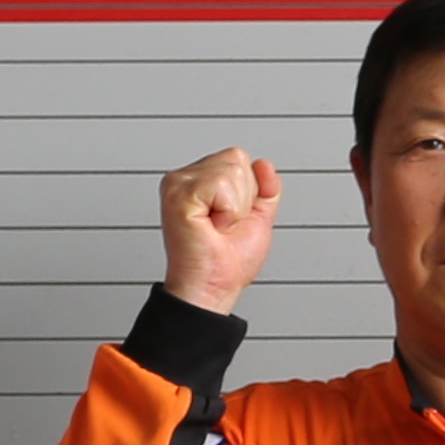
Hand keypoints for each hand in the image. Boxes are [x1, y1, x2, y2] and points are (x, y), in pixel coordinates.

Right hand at [159, 148, 281, 316]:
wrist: (215, 286)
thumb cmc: (228, 262)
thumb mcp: (258, 217)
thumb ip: (265, 189)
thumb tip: (264, 164)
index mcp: (199, 180)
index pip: (238, 158)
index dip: (247, 192)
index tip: (229, 219)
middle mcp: (185, 178)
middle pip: (236, 159)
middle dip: (243, 199)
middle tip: (223, 225)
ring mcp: (178, 184)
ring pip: (232, 171)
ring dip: (235, 208)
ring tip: (217, 227)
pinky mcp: (179, 194)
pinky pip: (221, 184)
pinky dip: (227, 211)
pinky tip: (211, 226)